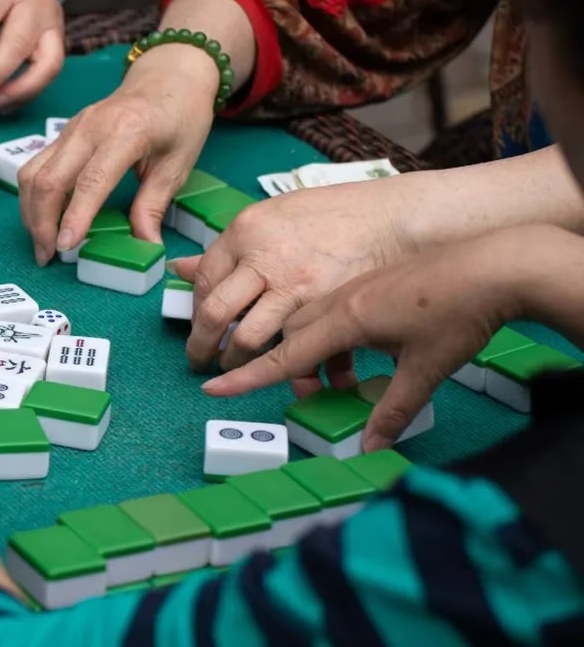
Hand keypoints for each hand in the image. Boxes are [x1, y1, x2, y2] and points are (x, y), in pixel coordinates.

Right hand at [17, 46, 215, 263]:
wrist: (169, 76)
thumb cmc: (181, 117)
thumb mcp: (178, 164)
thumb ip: (154, 205)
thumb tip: (145, 247)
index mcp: (126, 132)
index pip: (90, 180)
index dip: (74, 216)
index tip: (65, 247)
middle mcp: (90, 127)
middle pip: (48, 178)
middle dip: (40, 222)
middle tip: (47, 257)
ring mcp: (71, 127)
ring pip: (32, 172)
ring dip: (30, 211)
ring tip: (42, 242)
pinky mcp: (63, 132)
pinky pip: (36, 165)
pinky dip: (33, 196)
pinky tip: (44, 218)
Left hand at [172, 178, 413, 372]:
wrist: (392, 218)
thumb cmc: (333, 215)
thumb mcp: (272, 217)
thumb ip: (229, 248)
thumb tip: (180, 268)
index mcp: (245, 231)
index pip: (203, 280)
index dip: (196, 310)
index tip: (198, 325)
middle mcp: (264, 257)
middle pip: (216, 313)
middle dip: (201, 345)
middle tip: (199, 359)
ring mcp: (294, 284)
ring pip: (248, 338)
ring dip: (235, 359)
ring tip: (233, 364)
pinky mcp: (323, 307)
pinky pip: (289, 343)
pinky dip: (278, 360)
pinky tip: (274, 362)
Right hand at [202, 229, 532, 450]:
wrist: (496, 264)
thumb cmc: (460, 314)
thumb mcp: (426, 371)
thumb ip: (393, 410)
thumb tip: (369, 446)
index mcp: (346, 320)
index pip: (284, 356)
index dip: (248, 376)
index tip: (215, 386)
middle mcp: (342, 300)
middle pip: (291, 335)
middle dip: (284, 366)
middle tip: (300, 391)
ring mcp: (357, 289)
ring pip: (312, 321)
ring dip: (314, 351)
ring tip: (342, 380)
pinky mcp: (375, 285)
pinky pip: (335, 311)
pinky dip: (335, 337)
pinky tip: (365, 353)